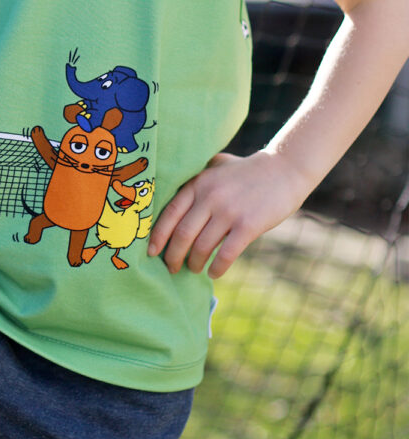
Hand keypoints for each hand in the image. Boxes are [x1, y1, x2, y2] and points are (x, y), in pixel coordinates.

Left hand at [147, 151, 309, 278]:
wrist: (285, 169)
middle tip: (172, 267)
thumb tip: (170, 193)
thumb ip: (197, 177)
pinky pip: (225, 254)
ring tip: (194, 269)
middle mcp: (210, 197)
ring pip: (202, 247)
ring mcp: (229, 211)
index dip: (157, 236)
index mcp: (198, 183)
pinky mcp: (248, 225)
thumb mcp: (217, 165)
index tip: (151, 252)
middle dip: (173, 256)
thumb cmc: (247, 170)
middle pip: (182, 234)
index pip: (169, 214)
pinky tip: (214, 273)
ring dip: (194, 264)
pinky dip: (216, 268)